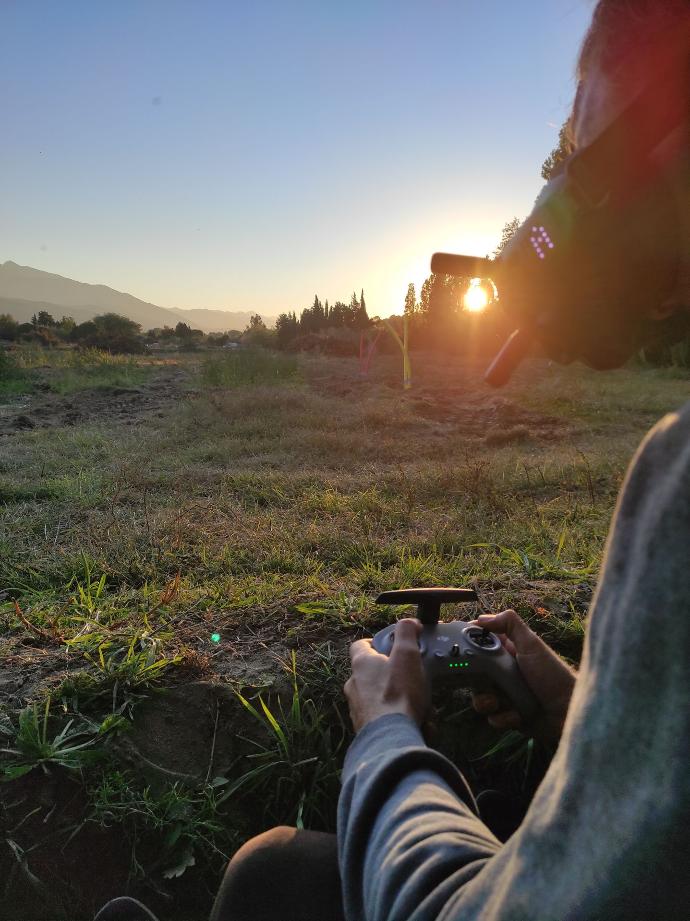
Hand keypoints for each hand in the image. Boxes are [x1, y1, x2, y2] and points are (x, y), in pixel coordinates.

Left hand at [344, 618, 430, 732]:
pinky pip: (385, 720)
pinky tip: (419, 725)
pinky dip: (400, 720)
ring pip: (381, 699)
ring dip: (401, 701)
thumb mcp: (407, 654)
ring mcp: (357, 709)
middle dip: (394, 677)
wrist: (390, 738)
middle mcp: (354, 685)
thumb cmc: (398, 692)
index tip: (392, 646)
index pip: (360, 645)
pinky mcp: (365, 730)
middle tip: (414, 680)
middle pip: (373, 674)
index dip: (376, 643)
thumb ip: (406, 632)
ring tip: (422, 708)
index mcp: (361, 664)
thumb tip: (408, 622)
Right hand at [471, 610, 576, 744]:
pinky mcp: (508, 715)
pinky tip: (516, 715)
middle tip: (482, 682)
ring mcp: (505, 694)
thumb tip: (481, 618)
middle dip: (475, 681)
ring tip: (498, 703)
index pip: (479, 645)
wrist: (569, 712)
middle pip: (473, 674)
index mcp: (506, 652)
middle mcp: (503, 672)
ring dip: (487, 702)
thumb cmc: (552, 674)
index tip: (457, 650)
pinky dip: (502, 717)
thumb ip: (510, 624)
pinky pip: (493, 717)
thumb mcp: (532, 644)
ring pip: (480, 697)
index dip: (466, 647)